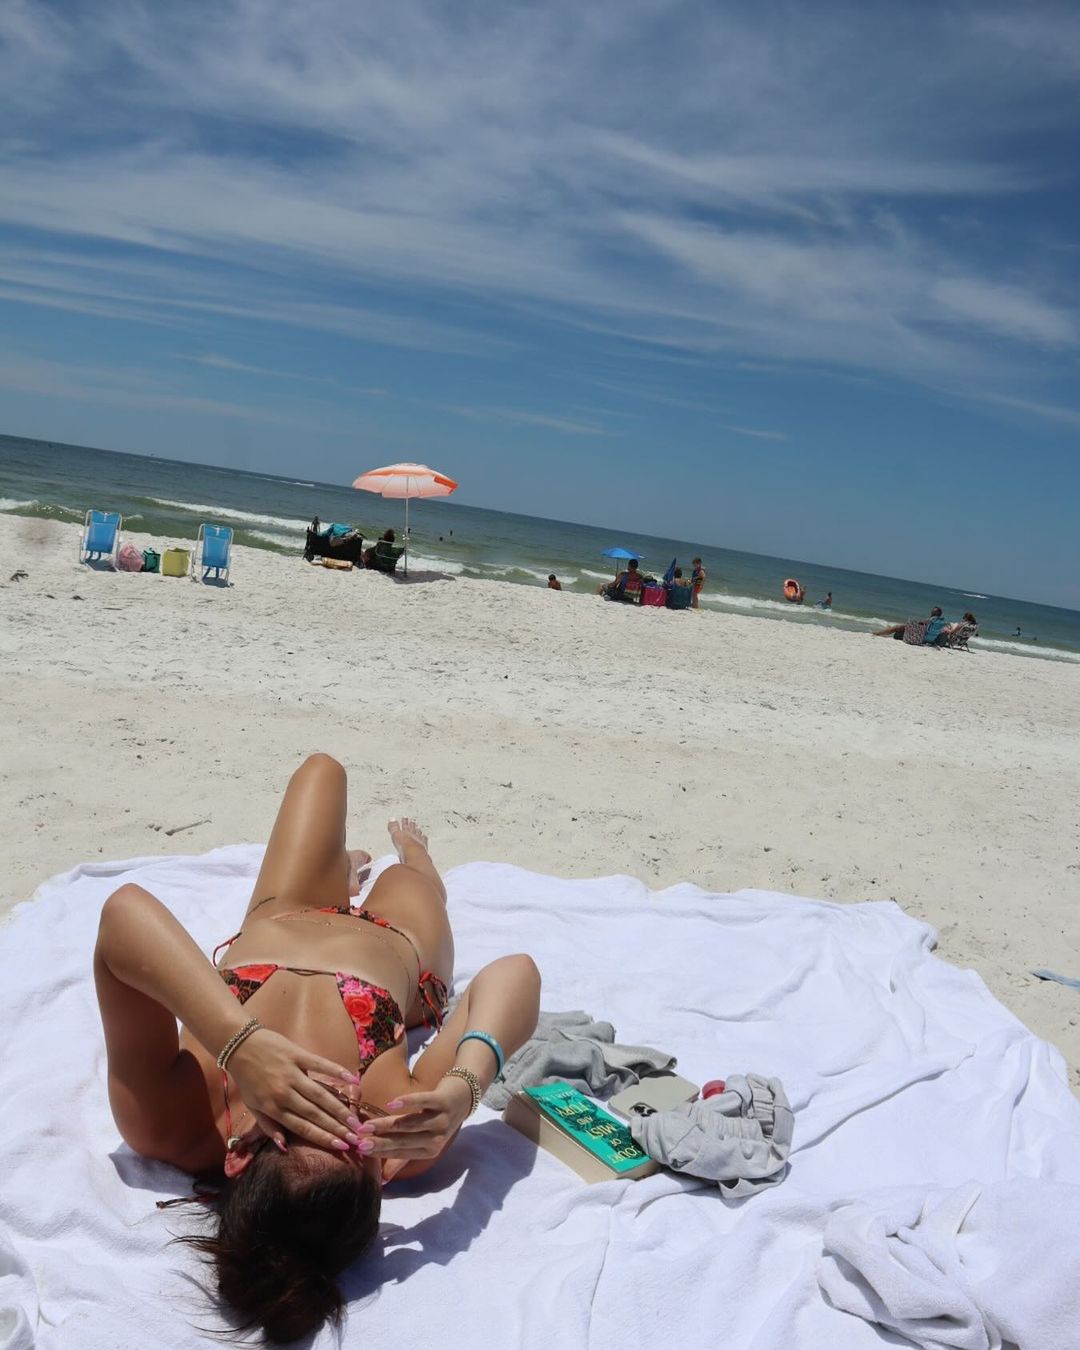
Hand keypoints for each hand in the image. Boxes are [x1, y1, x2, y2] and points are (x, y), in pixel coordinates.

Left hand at [225, 1027, 360, 1150]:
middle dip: (336, 1127)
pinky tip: (352, 1080)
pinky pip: (320, 1065)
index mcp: (273, 1108)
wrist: (239, 1046)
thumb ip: (269, 1127)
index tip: (341, 1146)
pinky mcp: (298, 1055)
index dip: (323, 1137)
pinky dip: (336, 1072)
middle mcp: (284, 1094)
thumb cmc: (247, 1079)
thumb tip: (285, 1146)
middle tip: (356, 1137)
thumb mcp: (253, 1107)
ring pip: (320, 1094)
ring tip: (355, 1119)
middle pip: (315, 1113)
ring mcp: (292, 1074)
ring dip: (339, 1108)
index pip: (302, 1127)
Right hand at [356, 1075, 473, 1161]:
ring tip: (368, 1124)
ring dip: (387, 1124)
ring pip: (409, 1124)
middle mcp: (436, 1139)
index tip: (360, 1149)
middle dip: (380, 1141)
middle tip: (358, 1139)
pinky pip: (424, 1102)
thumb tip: (382, 1180)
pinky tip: (392, 1103)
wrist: (464, 1096)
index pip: (400, 1153)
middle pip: (403, 1140)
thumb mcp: (424, 1143)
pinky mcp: (442, 1101)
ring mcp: (440, 1120)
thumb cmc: (438, 1120)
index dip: (380, 1151)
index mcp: (429, 1151)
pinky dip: (409, 1102)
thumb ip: (403, 1159)